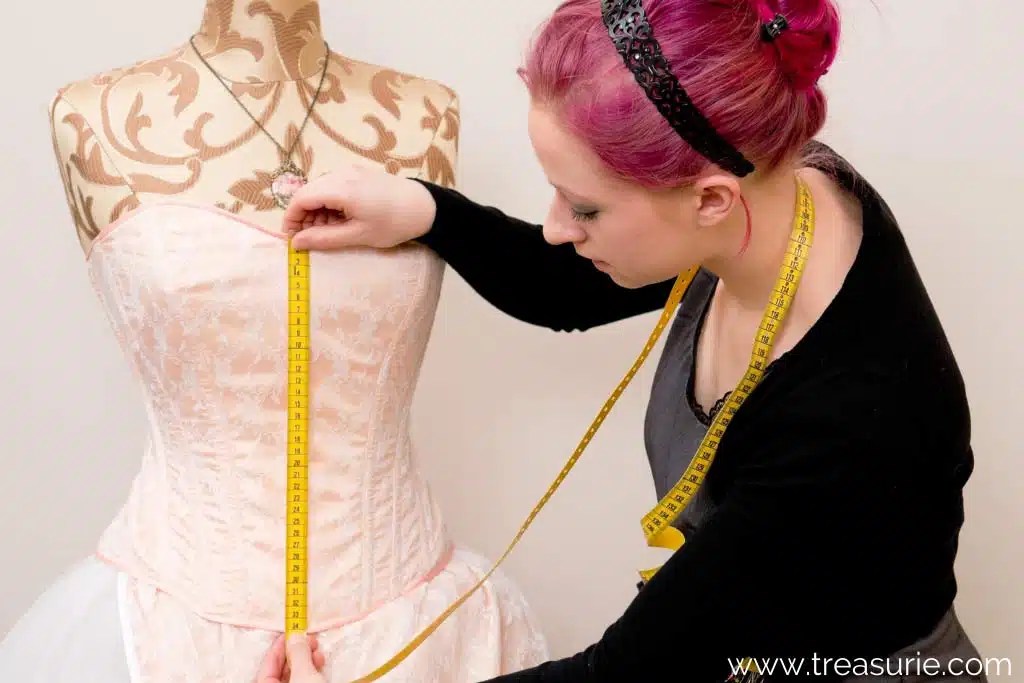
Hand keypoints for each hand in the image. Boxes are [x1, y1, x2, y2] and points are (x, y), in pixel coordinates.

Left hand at [257, 633, 326, 682]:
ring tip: (317, 649)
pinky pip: (304, 679)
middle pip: (282, 667)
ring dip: (306, 657)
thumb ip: (298, 653)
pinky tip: (320, 661)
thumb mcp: (304, 673)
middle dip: (296, 650)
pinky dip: (311, 668)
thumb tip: (295, 636)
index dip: (279, 645)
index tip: (291, 631)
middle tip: (309, 639)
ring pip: (295, 672)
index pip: (268, 662)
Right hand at [283, 164, 437, 250]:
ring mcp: (350, 171)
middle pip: (308, 192)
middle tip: (312, 239)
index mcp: (340, 188)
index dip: (291, 219)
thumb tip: (296, 244)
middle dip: (304, 216)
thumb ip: (324, 239)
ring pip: (319, 190)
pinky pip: (333, 186)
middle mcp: (341, 174)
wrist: (425, 207)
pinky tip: (341, 219)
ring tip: (330, 231)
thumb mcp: (358, 236)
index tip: (292, 239)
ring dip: (317, 211)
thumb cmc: (393, 224)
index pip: (300, 199)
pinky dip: (329, 203)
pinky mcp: (358, 173)